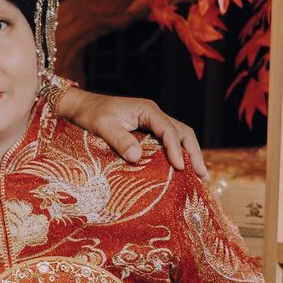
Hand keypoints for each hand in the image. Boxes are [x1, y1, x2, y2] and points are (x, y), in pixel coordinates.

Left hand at [56, 88, 206, 177]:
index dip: (176, 149)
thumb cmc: (90, 114)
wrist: (81, 107)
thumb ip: (119, 140)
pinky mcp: (146, 132)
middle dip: (194, 152)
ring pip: (179, 136)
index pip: (169, 130)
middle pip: (182, 132)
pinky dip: (177, 153)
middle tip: (202, 174)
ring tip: (199, 175)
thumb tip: (137, 157)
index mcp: (147, 110)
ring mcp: (151, 123)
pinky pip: (167, 141)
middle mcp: (153, 115)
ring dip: (189, 153)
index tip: (179, 167)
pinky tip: (180, 169)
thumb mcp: (102, 126)